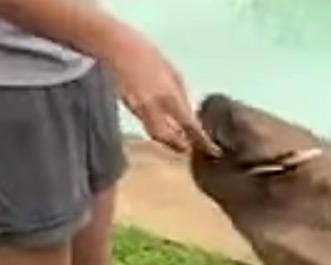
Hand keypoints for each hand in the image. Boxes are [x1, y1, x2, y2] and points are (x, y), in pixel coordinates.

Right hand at [108, 36, 220, 156]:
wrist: (118, 49)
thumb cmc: (149, 55)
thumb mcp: (174, 73)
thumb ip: (181, 96)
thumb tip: (189, 114)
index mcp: (168, 95)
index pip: (189, 125)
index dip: (201, 140)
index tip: (212, 150)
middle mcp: (153, 107)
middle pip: (168, 138)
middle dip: (181, 147)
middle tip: (192, 149)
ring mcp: (139, 109)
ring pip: (156, 134)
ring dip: (169, 141)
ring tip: (180, 141)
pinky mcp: (130, 109)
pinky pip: (147, 125)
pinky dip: (159, 130)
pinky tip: (165, 126)